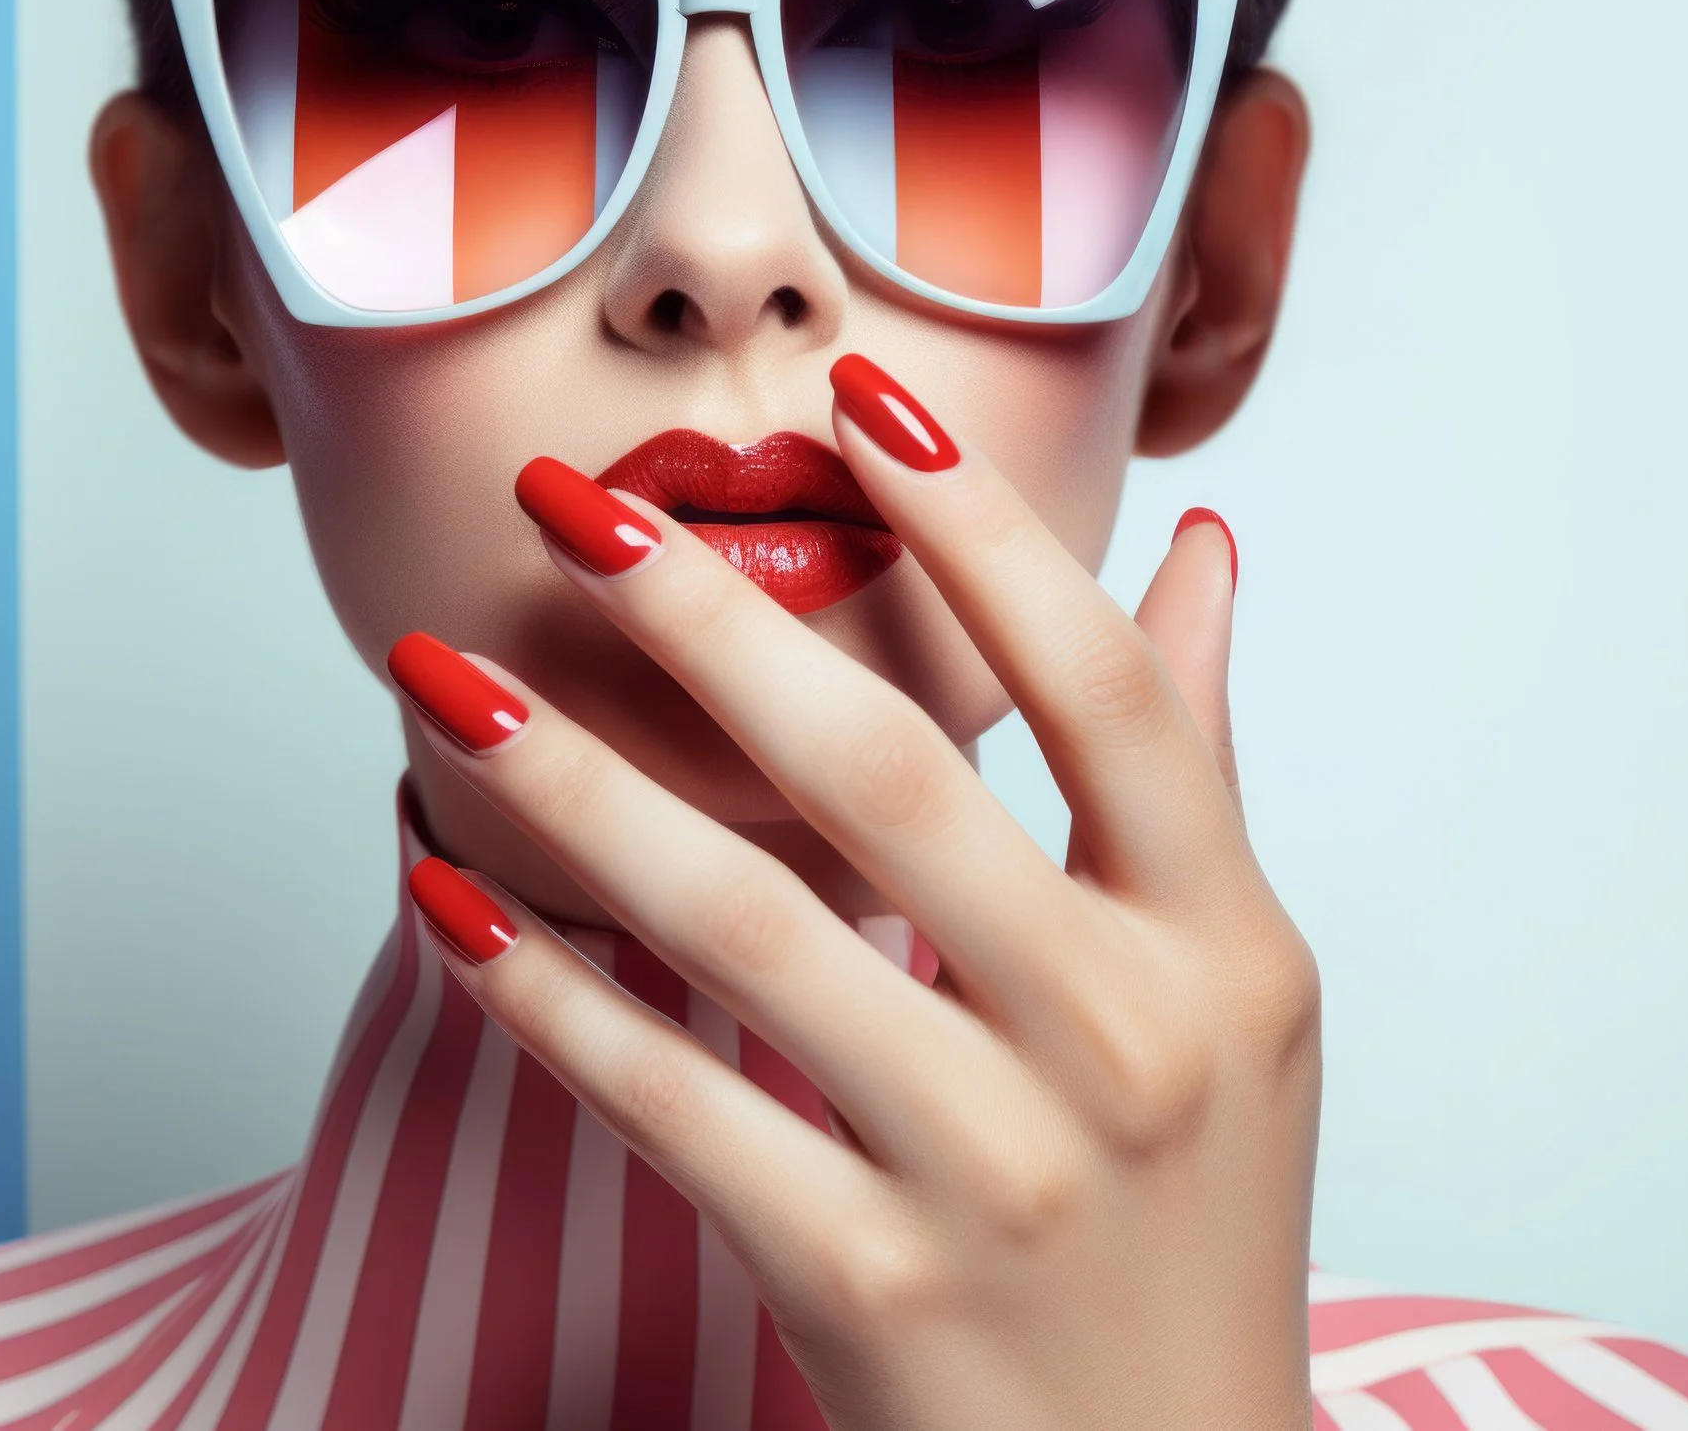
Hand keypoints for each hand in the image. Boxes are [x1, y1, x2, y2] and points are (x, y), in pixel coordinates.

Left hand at [388, 354, 1320, 1430]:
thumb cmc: (1194, 1214)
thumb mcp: (1242, 990)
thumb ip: (1197, 769)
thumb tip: (1207, 555)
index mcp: (1226, 946)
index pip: (1108, 693)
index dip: (987, 532)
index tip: (857, 400)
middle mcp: (1124, 1043)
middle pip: (900, 782)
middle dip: (715, 623)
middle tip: (576, 506)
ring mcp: (996, 1171)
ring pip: (754, 932)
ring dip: (578, 790)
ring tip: (445, 679)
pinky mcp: (868, 1288)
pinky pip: (680, 1107)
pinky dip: (555, 999)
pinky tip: (455, 900)